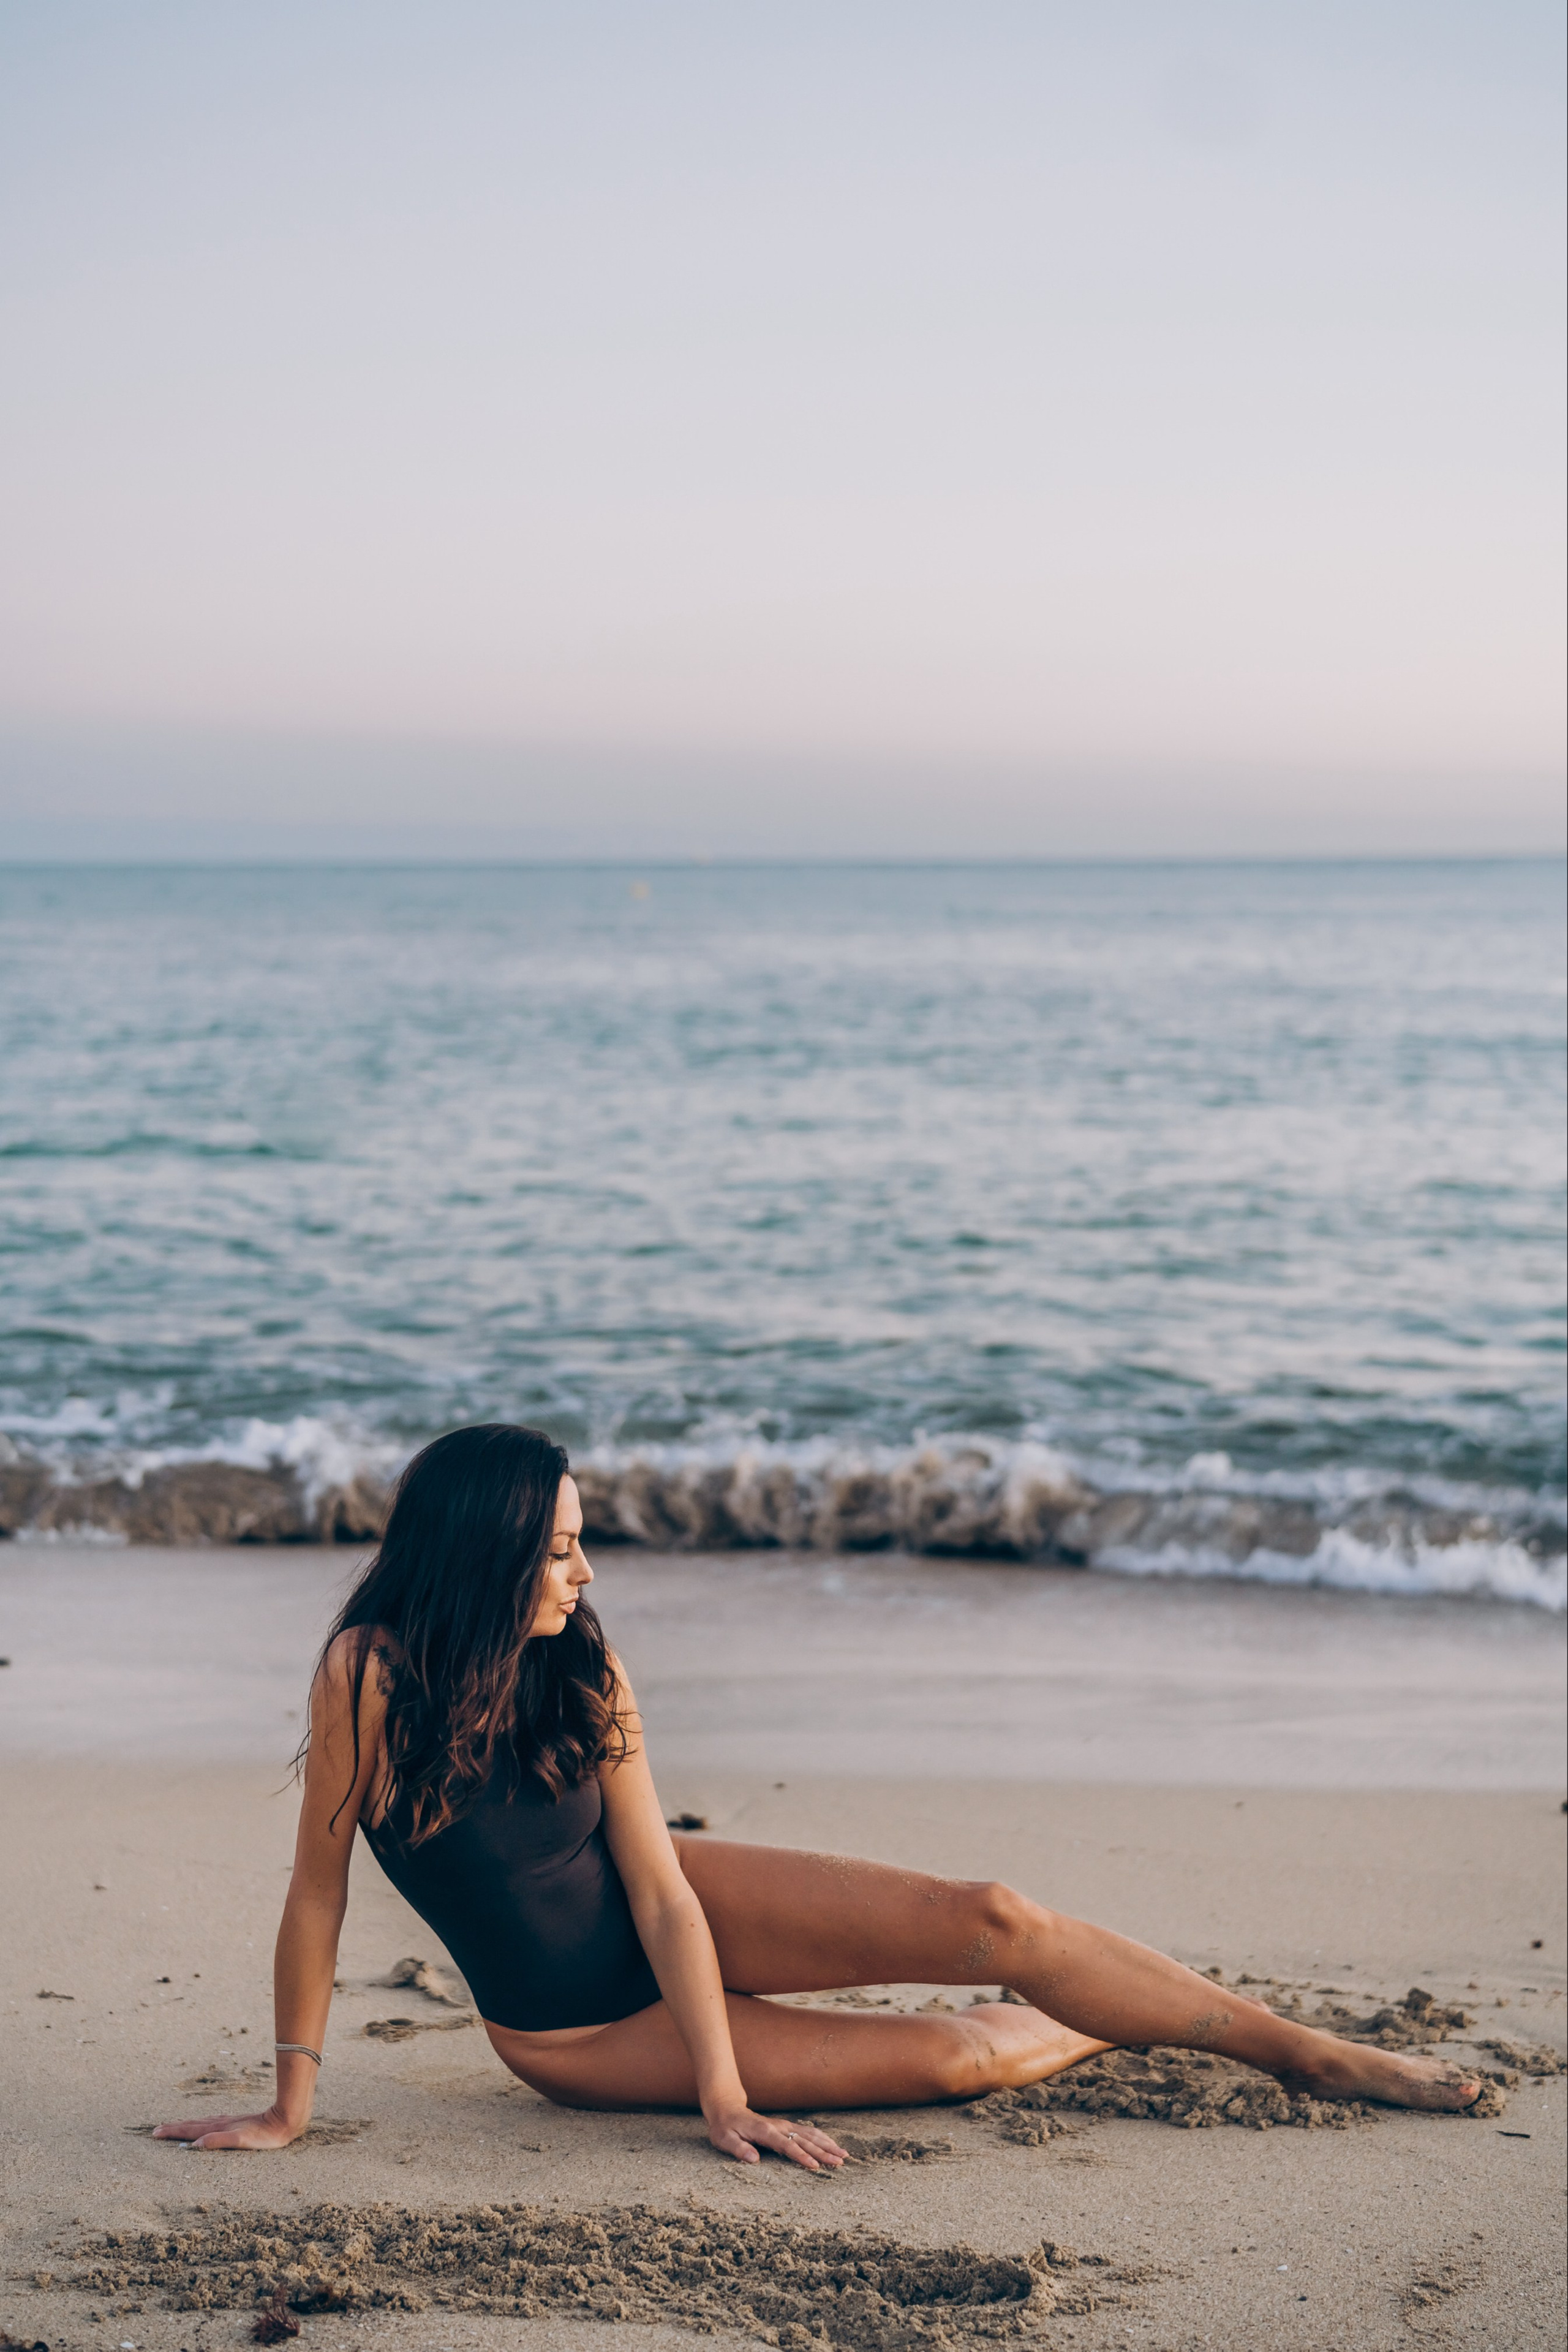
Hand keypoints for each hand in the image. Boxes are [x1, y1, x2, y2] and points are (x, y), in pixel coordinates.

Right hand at [153, 2105, 303, 2150]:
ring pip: (201, 2123)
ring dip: (185, 2125)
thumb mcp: (241, 2141)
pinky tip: (202, 2127)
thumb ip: (219, 2141)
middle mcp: (221, 2123)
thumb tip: (194, 2145)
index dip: (173, 2132)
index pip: (190, 2130)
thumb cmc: (266, 2136)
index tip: (155, 2133)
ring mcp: (229, 2122)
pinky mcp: (237, 2124)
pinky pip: (211, 2123)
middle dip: (174, 2128)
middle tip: (155, 2130)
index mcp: (219, 2128)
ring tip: (172, 2127)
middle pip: (192, 2125)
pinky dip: (199, 2125)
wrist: (286, 2119)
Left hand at [706, 2107, 846, 2170]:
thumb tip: (753, 2159)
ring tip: (843, 2155)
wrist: (727, 2109)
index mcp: (765, 2132)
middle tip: (840, 2162)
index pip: (786, 2145)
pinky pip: (807, 2132)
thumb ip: (738, 2148)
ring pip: (810, 2134)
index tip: (814, 2166)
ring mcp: (784, 2126)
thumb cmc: (724, 2127)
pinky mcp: (786, 2127)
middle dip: (823, 2151)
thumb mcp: (724, 2139)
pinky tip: (832, 2145)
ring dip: (827, 2144)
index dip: (800, 2156)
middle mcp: (778, 2127)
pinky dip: (822, 2138)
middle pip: (804, 2140)